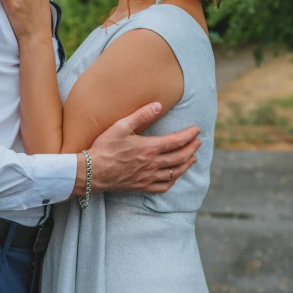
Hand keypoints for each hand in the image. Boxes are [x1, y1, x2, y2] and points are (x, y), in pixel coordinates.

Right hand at [71, 102, 200, 196]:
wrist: (93, 172)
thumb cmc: (105, 147)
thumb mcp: (121, 126)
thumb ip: (141, 115)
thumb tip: (158, 105)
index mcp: (149, 148)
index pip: (177, 141)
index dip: (189, 135)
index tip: (197, 130)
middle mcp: (153, 164)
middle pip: (180, 157)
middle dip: (192, 148)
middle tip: (198, 142)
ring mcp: (149, 177)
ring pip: (175, 172)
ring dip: (187, 164)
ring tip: (193, 157)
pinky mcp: (143, 187)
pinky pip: (164, 186)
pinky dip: (173, 180)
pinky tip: (175, 176)